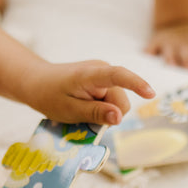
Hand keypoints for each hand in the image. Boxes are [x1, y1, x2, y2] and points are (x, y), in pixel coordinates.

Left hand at [27, 61, 155, 124]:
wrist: (37, 81)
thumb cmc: (49, 96)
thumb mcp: (69, 111)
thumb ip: (95, 113)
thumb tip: (119, 117)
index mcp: (90, 74)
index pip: (118, 76)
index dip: (136, 84)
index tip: (150, 93)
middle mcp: (101, 69)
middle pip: (122, 101)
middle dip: (110, 115)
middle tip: (86, 118)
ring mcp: (103, 73)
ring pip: (118, 103)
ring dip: (105, 113)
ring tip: (84, 111)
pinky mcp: (103, 79)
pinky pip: (112, 99)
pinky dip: (103, 108)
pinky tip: (87, 106)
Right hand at [146, 22, 187, 68]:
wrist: (179, 21)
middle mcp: (184, 44)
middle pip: (186, 56)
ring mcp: (169, 44)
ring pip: (169, 56)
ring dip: (170, 63)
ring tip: (168, 72)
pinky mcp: (156, 43)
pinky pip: (150, 49)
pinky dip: (147, 54)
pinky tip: (145, 61)